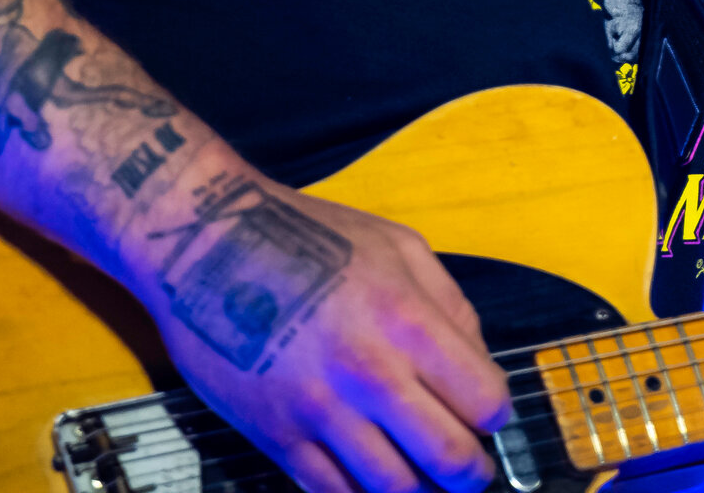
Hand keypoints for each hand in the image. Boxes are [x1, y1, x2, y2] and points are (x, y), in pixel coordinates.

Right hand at [136, 172, 510, 492]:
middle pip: (447, 456)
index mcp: (409, 319)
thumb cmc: (311, 235)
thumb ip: (449, 306)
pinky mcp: (274, 437)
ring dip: (419, 492)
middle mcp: (369, 373)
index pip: (483, 398)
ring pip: (391, 488)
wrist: (208, 244)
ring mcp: (319, 411)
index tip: (489, 417)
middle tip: (472, 470)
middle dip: (470, 471)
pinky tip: (373, 485)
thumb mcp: (401, 246)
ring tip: (427, 482)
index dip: (495, 415)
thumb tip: (478, 362)